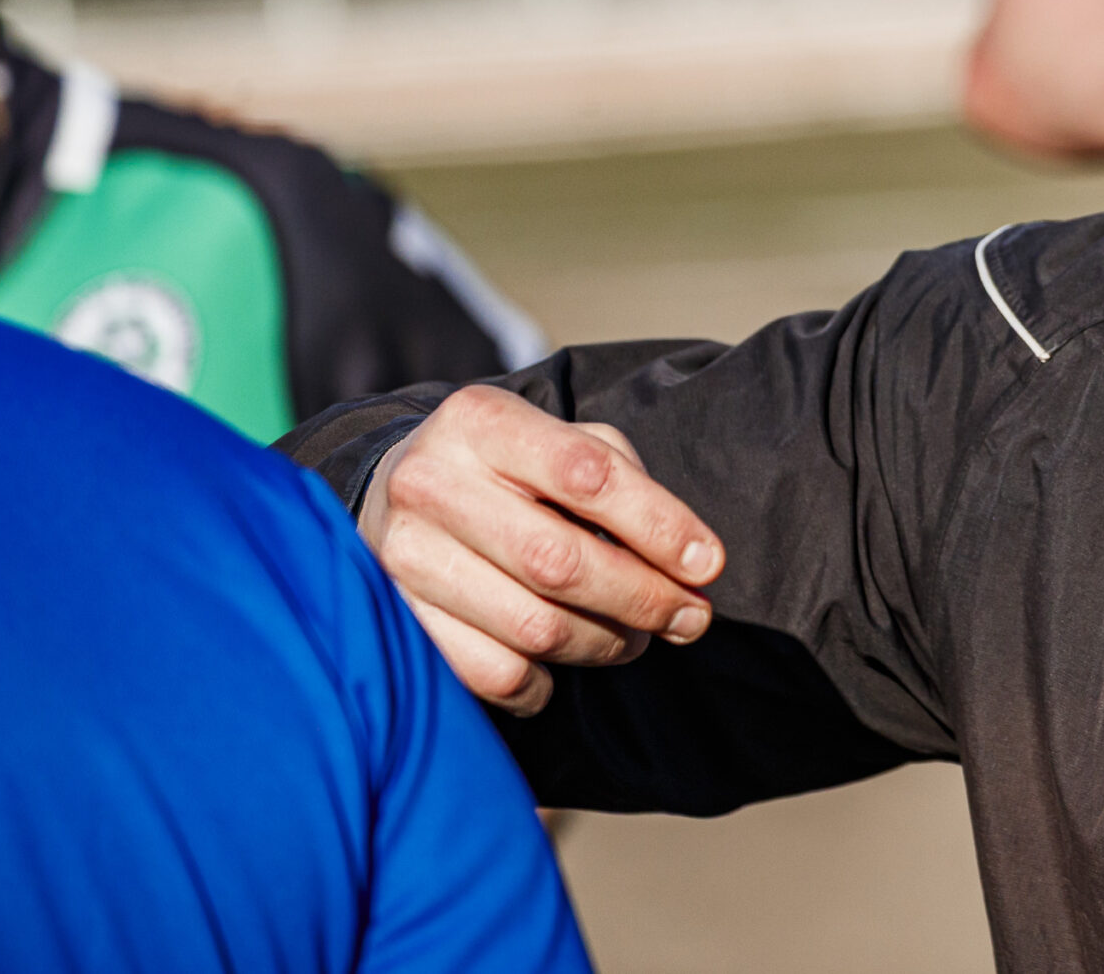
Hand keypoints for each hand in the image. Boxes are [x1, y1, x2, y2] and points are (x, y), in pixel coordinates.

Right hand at [360, 384, 725, 714]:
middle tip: (690, 618)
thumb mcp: (561, 442)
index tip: (709, 565)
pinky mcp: (396, 618)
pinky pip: (492, 673)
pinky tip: (563, 666)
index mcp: (482, 421)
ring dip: (605, 644)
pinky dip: (544, 683)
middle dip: (645, 599)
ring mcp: (405, 555)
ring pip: (534, 626)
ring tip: (634, 638)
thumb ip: (624, 481)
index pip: (587, 474)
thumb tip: (688, 561)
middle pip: (561, 562)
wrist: (395, 490)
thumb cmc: (509, 469)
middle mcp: (431, 482)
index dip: (660, 525)